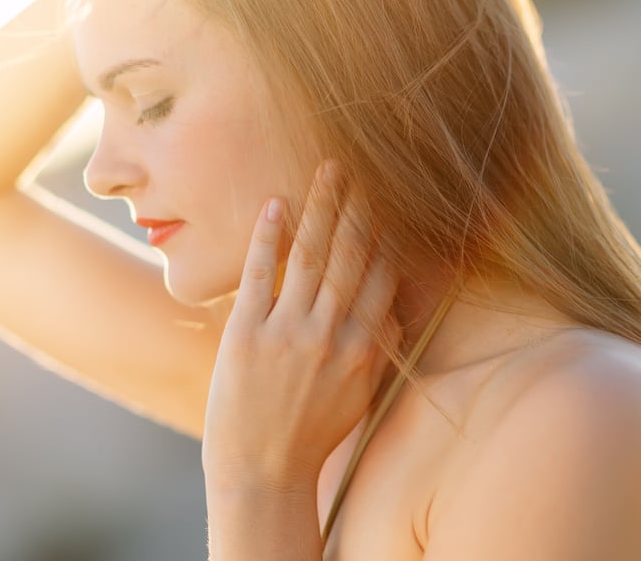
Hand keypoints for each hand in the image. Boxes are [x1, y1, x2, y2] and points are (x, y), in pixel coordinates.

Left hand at [202, 160, 401, 488]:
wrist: (261, 474)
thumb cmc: (311, 436)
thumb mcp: (359, 397)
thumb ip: (379, 353)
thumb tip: (394, 313)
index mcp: (363, 350)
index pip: (380, 278)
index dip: (386, 234)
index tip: (388, 199)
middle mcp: (330, 336)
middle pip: (349, 257)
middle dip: (357, 208)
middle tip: (361, 166)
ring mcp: (288, 333)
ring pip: (310, 256)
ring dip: (321, 208)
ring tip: (329, 171)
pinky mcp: (246, 334)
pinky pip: (259, 275)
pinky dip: (267, 238)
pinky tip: (275, 206)